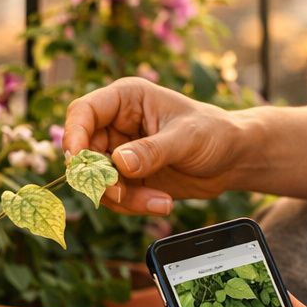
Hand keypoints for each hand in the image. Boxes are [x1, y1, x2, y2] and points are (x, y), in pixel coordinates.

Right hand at [63, 77, 247, 214]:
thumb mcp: (186, 139)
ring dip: (123, 199)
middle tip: (122, 194)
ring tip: (161, 202)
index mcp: (126, 99)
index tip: (78, 161)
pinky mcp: (128, 179)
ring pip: (98, 181)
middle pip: (84, 153)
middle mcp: (117, 124)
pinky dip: (134, 206)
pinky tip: (163, 203)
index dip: (74, 135)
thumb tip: (119, 163)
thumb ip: (151, 151)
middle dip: (101, 179)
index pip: (83, 112)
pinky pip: (115, 198)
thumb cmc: (214, 134)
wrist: (233, 159)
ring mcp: (120, 153)